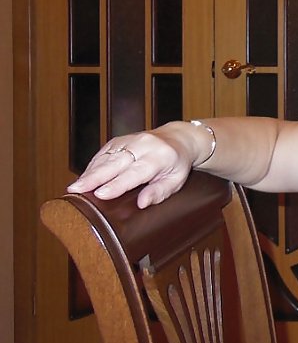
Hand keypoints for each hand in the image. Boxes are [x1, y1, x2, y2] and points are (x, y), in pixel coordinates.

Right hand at [66, 122, 199, 208]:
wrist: (177, 138)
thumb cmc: (176, 164)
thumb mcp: (176, 180)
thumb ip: (160, 192)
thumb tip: (142, 203)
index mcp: (160, 157)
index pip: (135, 172)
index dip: (117, 184)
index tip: (101, 194)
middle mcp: (143, 145)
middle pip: (115, 162)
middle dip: (95, 177)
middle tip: (76, 189)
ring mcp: (130, 140)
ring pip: (106, 157)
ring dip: (89, 172)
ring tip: (75, 187)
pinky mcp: (119, 139)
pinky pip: (103, 153)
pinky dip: (92, 166)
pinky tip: (83, 178)